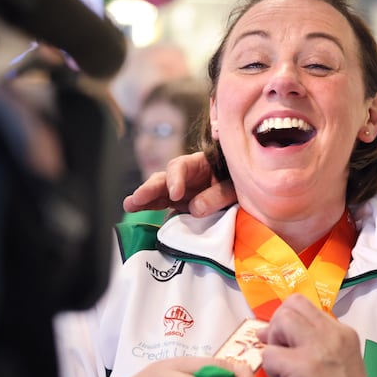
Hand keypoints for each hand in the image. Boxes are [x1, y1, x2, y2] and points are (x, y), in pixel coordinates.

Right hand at [122, 151, 236, 216]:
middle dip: (150, 189)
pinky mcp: (180, 204)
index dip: (175, 180)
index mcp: (199, 164)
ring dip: (143, 198)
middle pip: (163, 178)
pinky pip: (163, 205)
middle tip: (137, 199)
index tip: (175, 195)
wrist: (248, 189)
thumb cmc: (240, 182)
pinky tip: (136, 212)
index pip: (180, 166)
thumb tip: (194, 209)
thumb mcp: (235, 186)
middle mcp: (186, 176)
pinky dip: (150, 208)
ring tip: (128, 205)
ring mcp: (181, 191)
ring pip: (158, 191)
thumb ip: (217, 195)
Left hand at [258, 296, 376, 376]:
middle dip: (278, 326)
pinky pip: (270, 354)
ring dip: (274, 343)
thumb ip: (308, 344)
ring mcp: (318, 348)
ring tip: (285, 367)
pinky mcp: (302, 367)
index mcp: (342, 331)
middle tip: (283, 353)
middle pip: (292, 305)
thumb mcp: (335, 361)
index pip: (305, 306)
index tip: (286, 343)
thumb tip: (267, 333)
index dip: (288, 321)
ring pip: (282, 320)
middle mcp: (333, 333)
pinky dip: (271, 369)